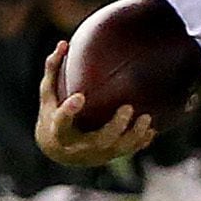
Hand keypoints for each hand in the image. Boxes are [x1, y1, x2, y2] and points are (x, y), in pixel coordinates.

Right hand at [36, 40, 157, 165]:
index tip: (79, 97)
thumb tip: (63, 43)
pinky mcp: (108, 156)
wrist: (58, 150)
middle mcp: (78, 147)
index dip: (70, 111)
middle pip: (99, 140)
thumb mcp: (48, 95)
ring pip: (118, 149)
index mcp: (58, 131)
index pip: (61, 122)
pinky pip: (127, 151)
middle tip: (128, 107)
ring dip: (134, 135)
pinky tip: (152, 130)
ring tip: (147, 118)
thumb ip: (53, 71)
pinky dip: (140, 142)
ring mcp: (95, 155)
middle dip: (116, 126)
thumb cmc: (52, 115)